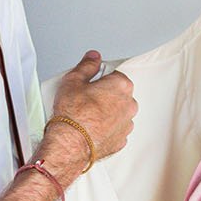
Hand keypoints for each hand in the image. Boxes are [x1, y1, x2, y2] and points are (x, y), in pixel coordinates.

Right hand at [43, 51, 136, 180]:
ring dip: (107, 113)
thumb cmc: (72, 113)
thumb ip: (87, 65)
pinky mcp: (121, 140)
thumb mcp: (73, 80)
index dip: (99, 79)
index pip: (114, 75)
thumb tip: (94, 57)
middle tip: (85, 101)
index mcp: (121, 86)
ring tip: (87, 117)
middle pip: (118, 94)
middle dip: (104, 96)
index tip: (89, 85)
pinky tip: (92, 129)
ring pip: (118, 113)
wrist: (70, 143)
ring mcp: (127, 124)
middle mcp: (129, 105)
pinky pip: (115, 130)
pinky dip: (106, 129)